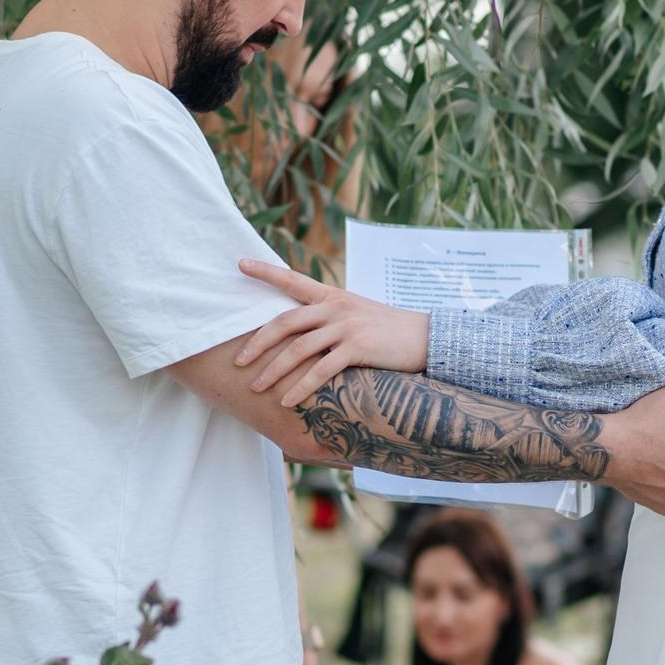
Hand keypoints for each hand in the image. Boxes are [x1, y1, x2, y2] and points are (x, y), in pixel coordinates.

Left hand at [234, 257, 429, 405]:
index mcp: (332, 295)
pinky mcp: (359, 348)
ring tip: (256, 387)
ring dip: (274, 370)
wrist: (425, 337)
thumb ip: (328, 317)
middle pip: (285, 321)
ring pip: (299, 348)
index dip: (265, 271)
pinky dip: (302, 387)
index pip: (292, 279)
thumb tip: (300, 332)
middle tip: (238, 360)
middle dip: (258, 342)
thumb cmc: (387, 331)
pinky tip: (287, 401)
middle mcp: (335, 307)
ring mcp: (347, 326)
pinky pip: (322, 370)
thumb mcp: (355, 314)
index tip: (240, 264)